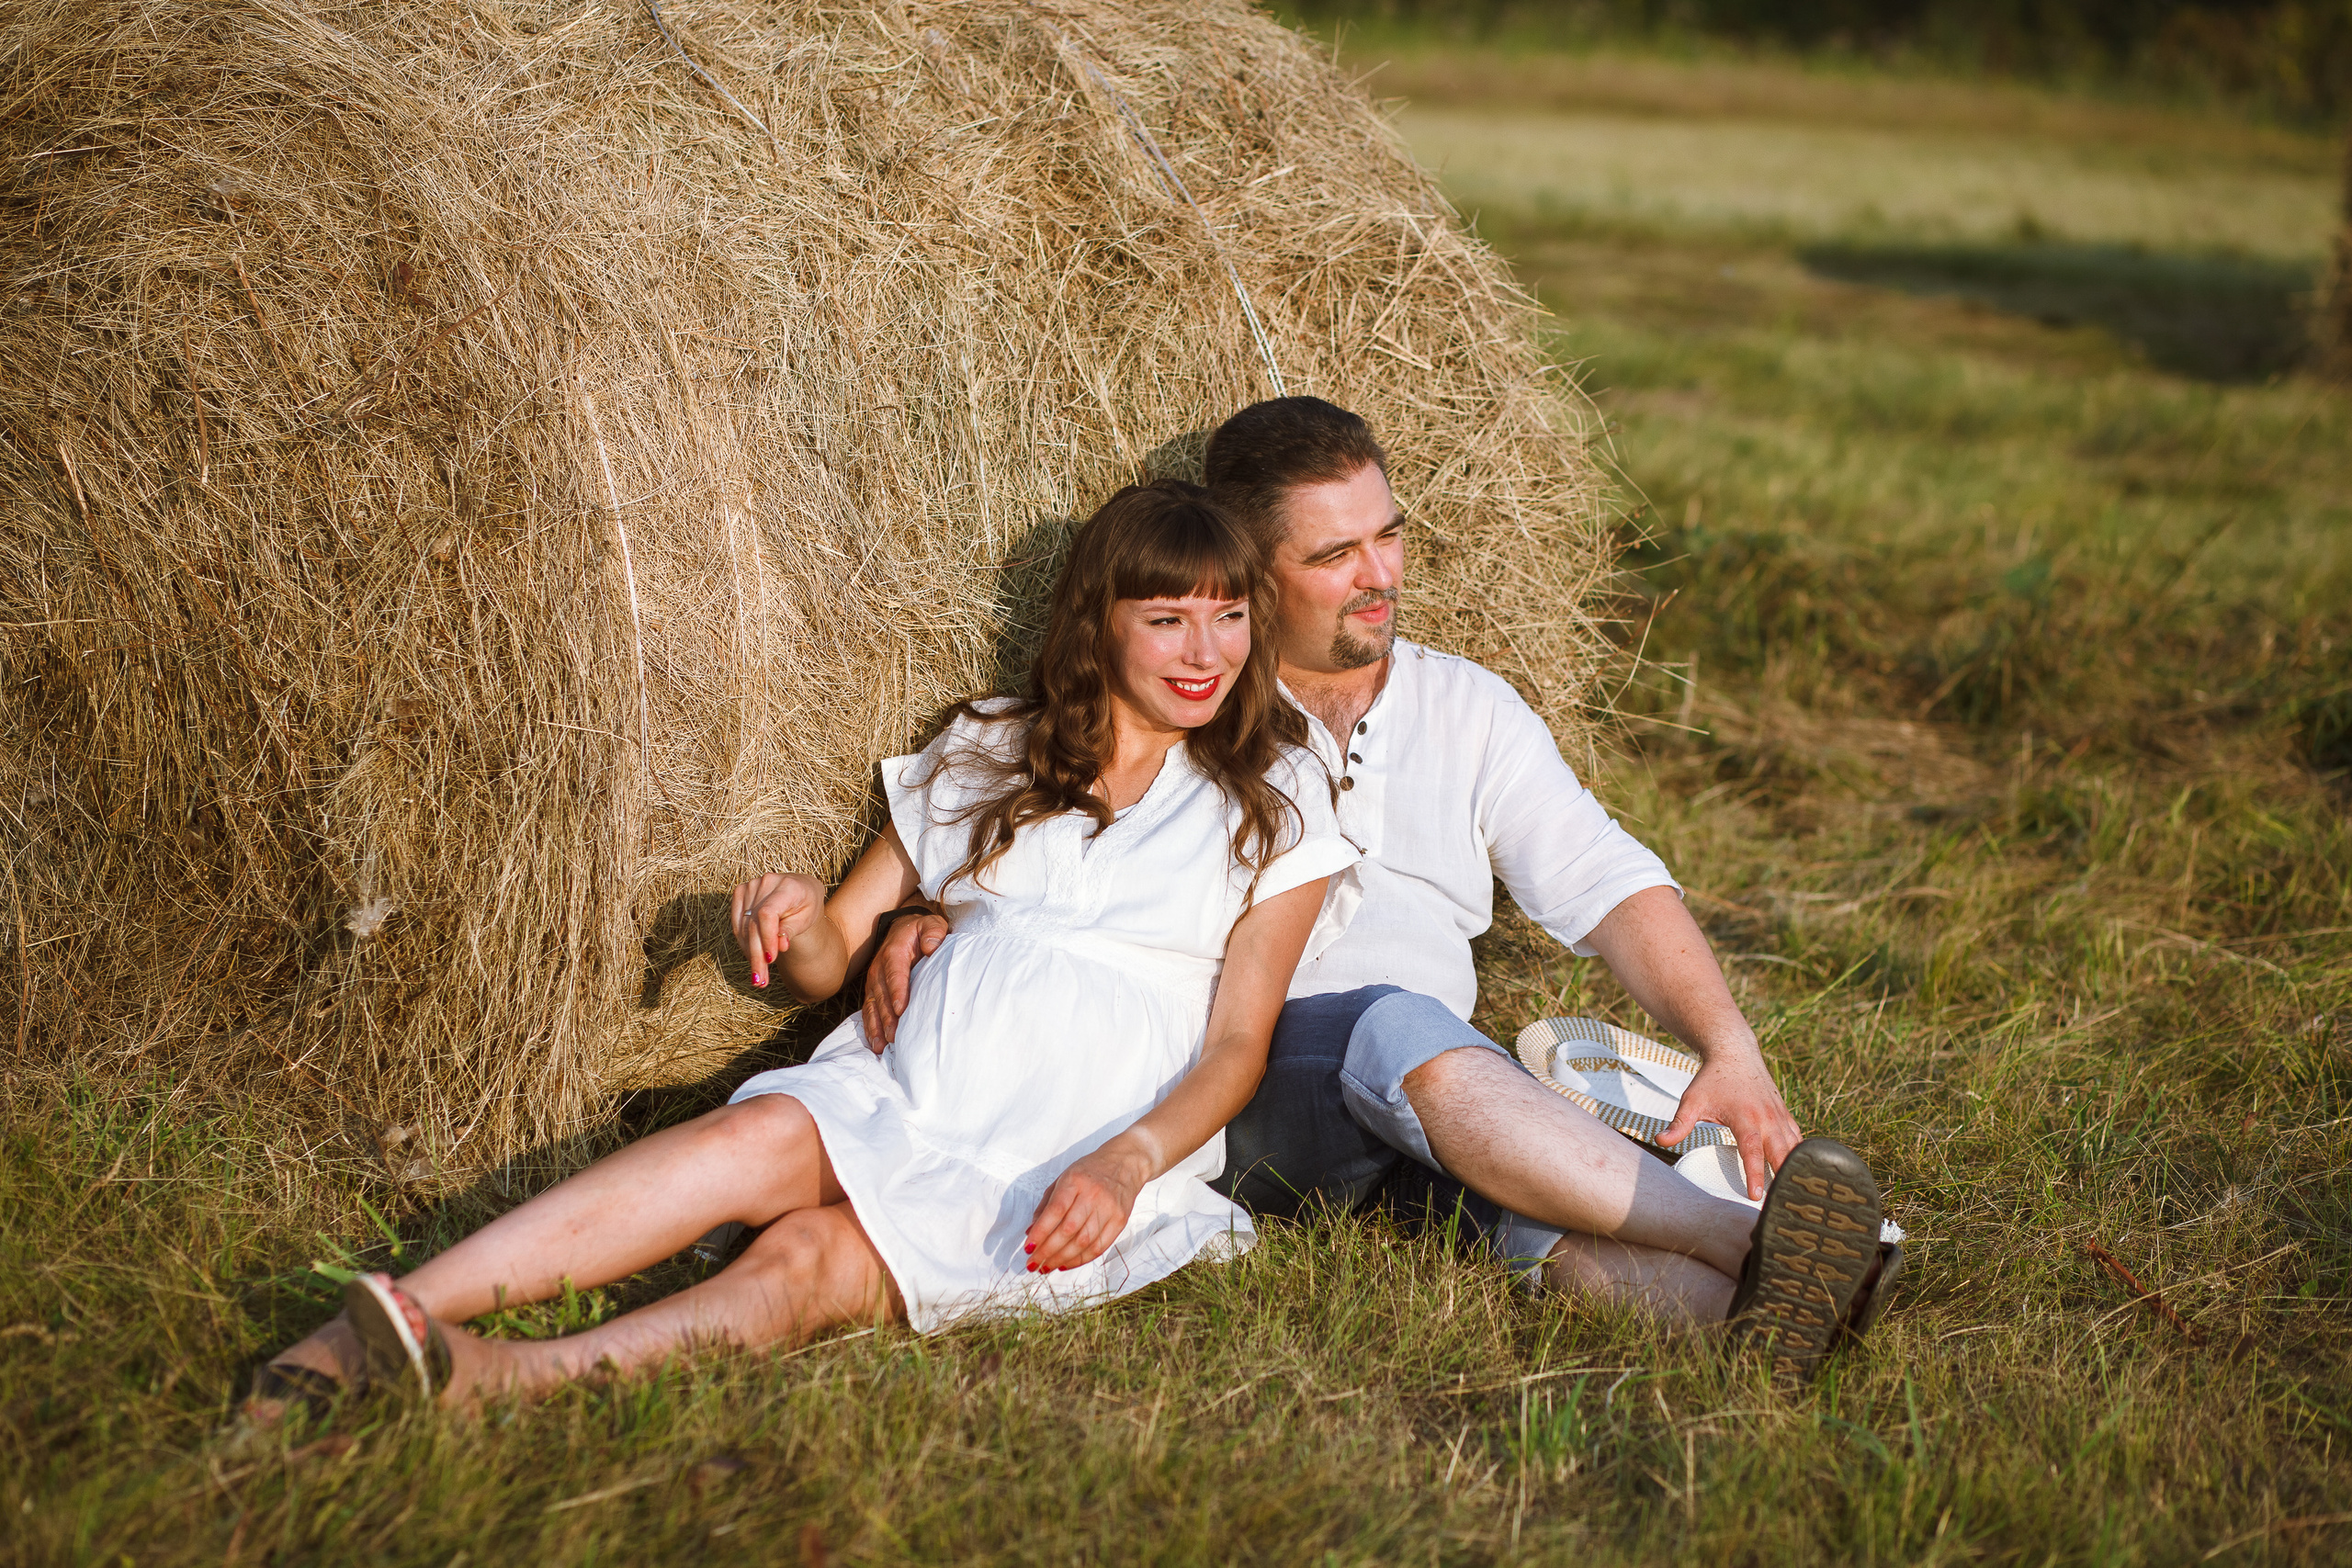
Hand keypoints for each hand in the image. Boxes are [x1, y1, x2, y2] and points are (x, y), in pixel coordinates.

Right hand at [729, 872, 824, 989]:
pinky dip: (743, 942)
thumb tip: (780, 946)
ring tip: (758, 976)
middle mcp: (767, 882)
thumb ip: (792, 930)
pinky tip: (752, 958)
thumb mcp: (807, 918)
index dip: (767, 938)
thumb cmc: (807, 906)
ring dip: (749, 953)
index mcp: (788, 886)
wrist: (801, 891)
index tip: (771, 960)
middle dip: (757, 955)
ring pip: (743, 926)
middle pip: (753, 923)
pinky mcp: (741, 891)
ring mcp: (751, 886)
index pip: (768, 914)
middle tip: (761, 980)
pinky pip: (737, 922)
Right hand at [860, 910, 949, 1049]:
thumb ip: (933, 932)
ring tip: (882, 1045)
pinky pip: (869, 1010)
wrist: (901, 929)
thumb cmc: (920, 930)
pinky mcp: (873, 992)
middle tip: (895, 1036)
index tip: (901, 1009)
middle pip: (882, 995)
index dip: (897, 991)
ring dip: (877, 1026)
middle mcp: (879, 968)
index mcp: (894, 952)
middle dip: (887, 1016)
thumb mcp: (930, 923)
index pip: (895, 973)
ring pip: (873, 1006)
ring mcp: (874, 981)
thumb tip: (931, 947)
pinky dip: (871, 1027)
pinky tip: (876, 1044)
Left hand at [1023, 1144, 1148, 1273]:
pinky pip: (1099, 1247)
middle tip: (1034, 1264)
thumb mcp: (1062, 1179)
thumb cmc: (1089, 1172)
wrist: (1124, 1164)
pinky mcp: (1120, 1221)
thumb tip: (1031, 1232)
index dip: (1040, 1232)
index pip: (1055, 1211)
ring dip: (1062, 1259)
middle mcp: (1093, 1195)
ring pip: (1083, 1242)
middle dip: (1048, 1251)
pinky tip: (1066, 1263)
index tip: (1028, 1248)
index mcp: (1075, 1181)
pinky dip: (1080, 1259)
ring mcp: (1109, 1209)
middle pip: (1068, 1230)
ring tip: (1047, 1267)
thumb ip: (1045, 1205)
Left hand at [1659, 1050, 1801, 1199]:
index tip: (1755, 1196)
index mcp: (1745, 1118)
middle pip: (1781, 1153)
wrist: (1735, 1053)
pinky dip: (1799, 1154)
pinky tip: (1798, 1171)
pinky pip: (1797, 1138)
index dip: (1754, 1174)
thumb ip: (1679, 1124)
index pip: (1752, 1152)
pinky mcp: (1784, 1115)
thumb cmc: (1712, 1078)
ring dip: (1795, 1168)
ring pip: (1794, 1147)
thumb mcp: (1692, 1101)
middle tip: (1782, 1202)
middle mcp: (1766, 1118)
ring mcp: (1779, 1116)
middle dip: (1783, 1177)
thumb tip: (1660, 1141)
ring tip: (1794, 1192)